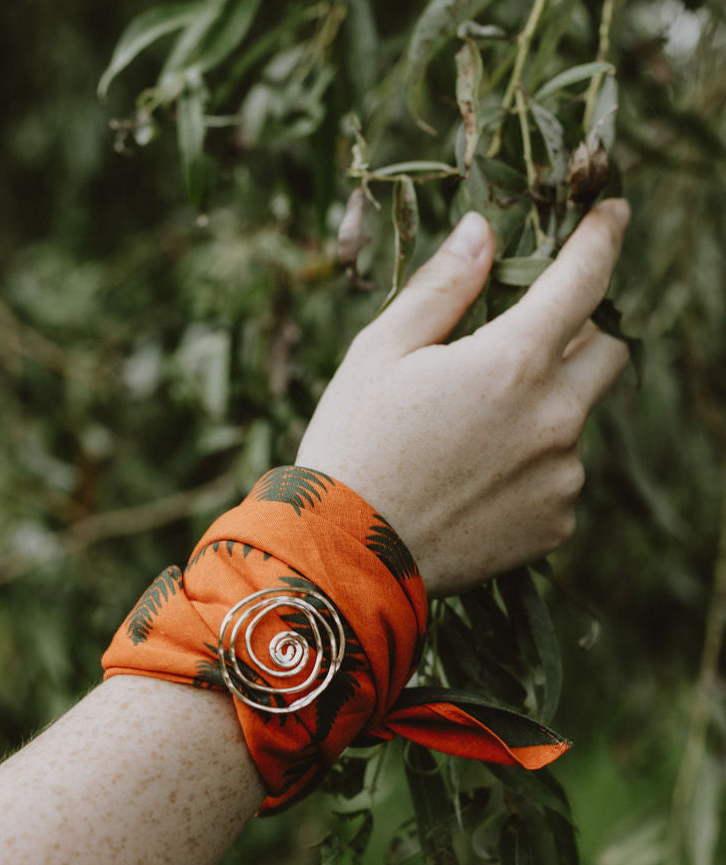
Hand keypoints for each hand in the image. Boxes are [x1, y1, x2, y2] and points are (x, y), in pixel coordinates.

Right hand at [296, 199, 630, 594]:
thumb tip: (482, 231)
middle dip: (580, 335)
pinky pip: (559, 477)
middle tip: (521, 345)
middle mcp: (555, 417)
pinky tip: (473, 483)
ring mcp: (561, 476)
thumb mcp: (379, 352)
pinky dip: (531, 468)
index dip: (602, 237)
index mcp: (512, 361)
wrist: (345, 557)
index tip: (613, 213)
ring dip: (543, 409)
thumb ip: (441, 287)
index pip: (584, 279)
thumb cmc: (352, 444)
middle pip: (609, 352)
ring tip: (468, 437)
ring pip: (577, 419)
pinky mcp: (555, 524)